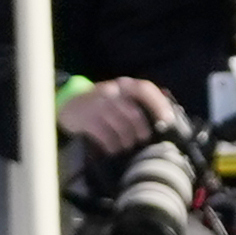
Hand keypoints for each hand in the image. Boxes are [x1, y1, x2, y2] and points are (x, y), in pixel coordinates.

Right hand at [57, 77, 173, 161]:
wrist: (68, 104)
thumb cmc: (100, 103)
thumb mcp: (118, 95)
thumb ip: (138, 100)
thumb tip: (167, 110)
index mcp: (124, 85)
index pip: (145, 90)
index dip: (159, 105)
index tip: (167, 121)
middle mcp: (112, 92)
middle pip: (134, 114)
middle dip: (141, 131)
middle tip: (142, 141)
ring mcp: (98, 105)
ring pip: (120, 127)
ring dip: (126, 141)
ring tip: (126, 147)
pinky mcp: (87, 119)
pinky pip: (105, 136)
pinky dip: (111, 146)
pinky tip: (112, 149)